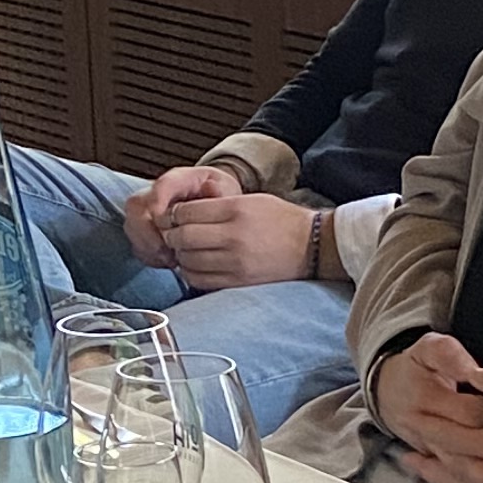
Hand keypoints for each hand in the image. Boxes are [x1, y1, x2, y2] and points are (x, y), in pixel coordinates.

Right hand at [126, 160, 236, 272]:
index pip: (160, 185)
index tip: (163, 222)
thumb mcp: (226, 190)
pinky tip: (167, 260)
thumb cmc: (219, 197)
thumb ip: (219, 191)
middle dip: (148, 233)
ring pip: (132, 226)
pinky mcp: (144, 228)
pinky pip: (136, 242)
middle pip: (136, 206)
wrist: (214, 202)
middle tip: (168, 252)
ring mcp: (147, 210)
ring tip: (171, 259)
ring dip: (148, 246)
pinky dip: (149, 255)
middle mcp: (157, 192)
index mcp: (179, 179)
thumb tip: (211, 188)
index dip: (157, 202)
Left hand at [153, 181, 316, 290]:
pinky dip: (191, 272)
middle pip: (183, 237)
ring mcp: (235, 262)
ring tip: (186, 250)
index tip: (174, 217)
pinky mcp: (238, 281)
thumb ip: (217, 205)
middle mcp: (233, 236)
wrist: (311, 247)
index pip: (186, 212)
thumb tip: (182, 213)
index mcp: (235, 210)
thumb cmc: (281, 220)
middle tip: (173, 234)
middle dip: (172, 235)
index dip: (173, 215)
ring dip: (180, 255)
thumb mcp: (250, 200)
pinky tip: (196, 265)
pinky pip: (199, 280)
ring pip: (188, 260)